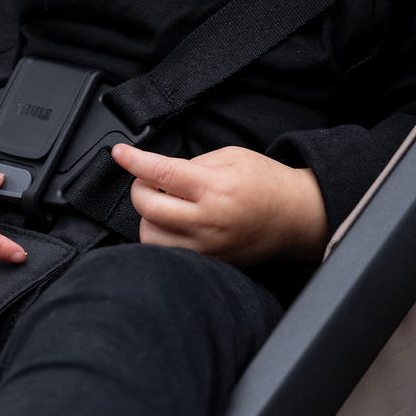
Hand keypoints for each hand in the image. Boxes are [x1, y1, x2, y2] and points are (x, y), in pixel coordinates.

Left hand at [112, 144, 327, 266]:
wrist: (296, 217)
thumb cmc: (266, 183)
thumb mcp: (230, 156)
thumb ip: (191, 163)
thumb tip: (158, 170)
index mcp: (215, 188)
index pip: (161, 173)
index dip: (134, 161)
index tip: (119, 153)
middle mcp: (208, 220)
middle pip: (147, 207)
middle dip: (140, 187)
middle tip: (151, 180)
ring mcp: (206, 246)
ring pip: (150, 235)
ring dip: (148, 216)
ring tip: (166, 204)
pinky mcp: (208, 262)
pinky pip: (166, 252)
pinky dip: (160, 235)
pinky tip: (173, 223)